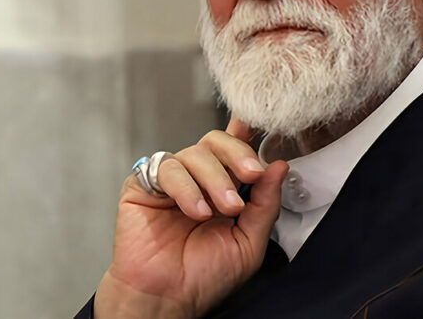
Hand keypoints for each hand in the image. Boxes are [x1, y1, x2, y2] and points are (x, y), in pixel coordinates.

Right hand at [95, 118, 288, 318]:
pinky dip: (186, 188)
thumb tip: (279, 167)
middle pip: (216, 140)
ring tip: (222, 210)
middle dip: (238, 154)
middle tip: (252, 175)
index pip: (234, 147)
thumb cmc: (204, 276)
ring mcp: (171, 180)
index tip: (260, 123)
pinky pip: (168, 169)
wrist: (167, 299)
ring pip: (195, 153)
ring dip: (215, 180)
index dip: (245, 130)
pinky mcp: (143, 185)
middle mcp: (197, 177)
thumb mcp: (248, 242)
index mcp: (223, 186)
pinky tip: (196, 211)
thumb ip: (265, 204)